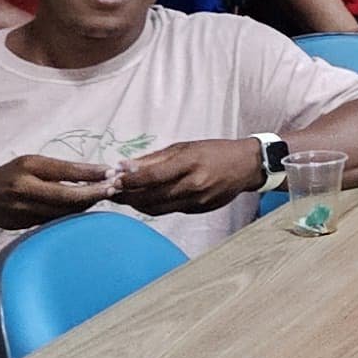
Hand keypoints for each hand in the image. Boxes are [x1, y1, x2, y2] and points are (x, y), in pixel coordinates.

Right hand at [0, 155, 116, 231]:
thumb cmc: (11, 177)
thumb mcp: (30, 165)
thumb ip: (59, 170)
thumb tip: (97, 173)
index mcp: (28, 166)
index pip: (66, 170)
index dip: (91, 174)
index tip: (111, 173)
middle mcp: (25, 187)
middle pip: (67, 195)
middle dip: (93, 193)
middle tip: (113, 189)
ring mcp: (24, 208)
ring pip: (63, 210)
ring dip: (86, 205)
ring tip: (104, 196)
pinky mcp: (25, 224)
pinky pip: (55, 220)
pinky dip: (71, 214)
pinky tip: (84, 209)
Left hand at [111, 139, 263, 215]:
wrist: (246, 166)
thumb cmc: (214, 151)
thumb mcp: (185, 147)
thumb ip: (155, 158)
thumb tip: (125, 165)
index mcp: (189, 164)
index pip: (152, 176)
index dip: (129, 180)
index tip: (113, 179)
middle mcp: (193, 185)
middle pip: (151, 197)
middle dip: (126, 196)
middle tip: (110, 191)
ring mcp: (197, 201)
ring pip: (157, 209)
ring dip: (136, 204)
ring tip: (123, 197)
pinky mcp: (199, 210)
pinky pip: (170, 211)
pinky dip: (154, 206)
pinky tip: (145, 199)